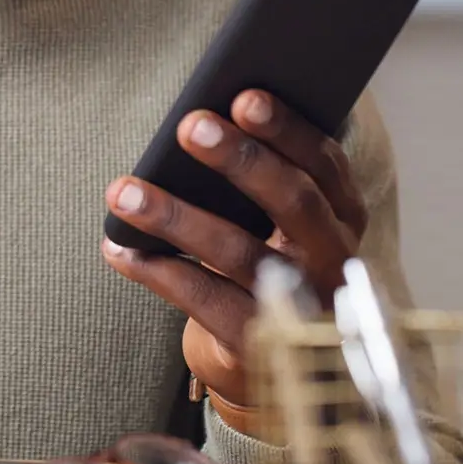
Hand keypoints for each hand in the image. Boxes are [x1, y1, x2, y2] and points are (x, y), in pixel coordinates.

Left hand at [98, 89, 367, 420]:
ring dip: (175, 216)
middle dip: (241, 160)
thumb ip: (263, 177)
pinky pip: (204, 301)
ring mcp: (301, 306)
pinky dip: (156, 271)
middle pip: (294, 204)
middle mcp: (333, 260)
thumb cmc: (270, 264)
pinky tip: (119, 248)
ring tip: (123, 191)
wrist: (279, 366)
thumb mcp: (284, 223)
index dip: (288, 130)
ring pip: (238, 253)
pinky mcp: (260, 344)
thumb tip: (203, 120)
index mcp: (344, 216)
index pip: (325, 164)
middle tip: (189, 126)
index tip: (244, 97)